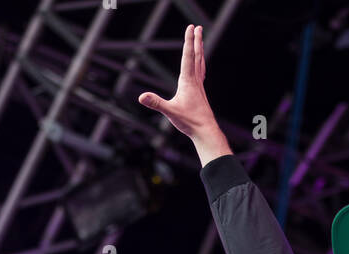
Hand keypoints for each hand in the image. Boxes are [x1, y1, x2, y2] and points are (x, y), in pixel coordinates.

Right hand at [138, 24, 217, 140]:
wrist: (206, 132)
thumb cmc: (190, 122)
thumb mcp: (170, 112)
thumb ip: (156, 103)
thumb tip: (141, 97)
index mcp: (187, 81)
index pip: (187, 56)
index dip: (188, 41)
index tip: (191, 27)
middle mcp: (195, 81)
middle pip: (196, 56)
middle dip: (196, 41)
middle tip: (197, 27)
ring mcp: (199, 87)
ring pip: (200, 63)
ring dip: (199, 50)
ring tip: (200, 41)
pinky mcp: (201, 93)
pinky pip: (201, 74)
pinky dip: (201, 65)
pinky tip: (200, 65)